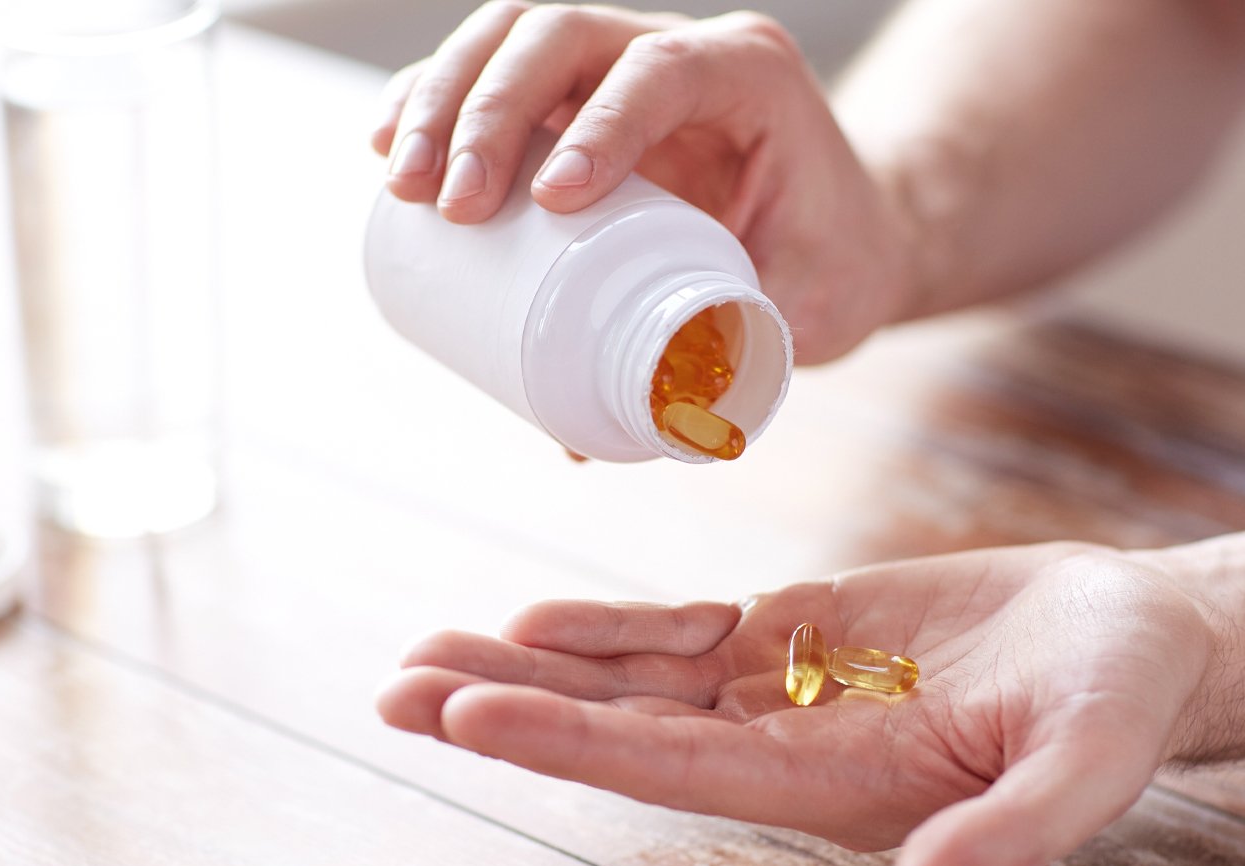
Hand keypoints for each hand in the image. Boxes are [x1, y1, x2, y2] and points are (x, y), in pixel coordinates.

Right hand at [368, 1, 917, 364]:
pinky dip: (439, 94)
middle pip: (564, 36)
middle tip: (451, 203)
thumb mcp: (807, 311)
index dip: (601, 124)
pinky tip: (392, 140)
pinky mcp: (585, 95)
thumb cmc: (836, 266)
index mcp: (752, 79)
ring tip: (402, 180)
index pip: (662, 72)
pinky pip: (499, 68)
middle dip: (491, 110)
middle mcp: (683, 51)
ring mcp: (626, 62)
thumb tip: (580, 445)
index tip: (549, 201)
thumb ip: (711, 372)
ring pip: (516, 37)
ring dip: (444, 96)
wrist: (852, 229)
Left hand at [377, 543, 1211, 865]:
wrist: (1128, 640)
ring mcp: (781, 689)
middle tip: (393, 690)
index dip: (568, 741)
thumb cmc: (1119, 703)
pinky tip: (537, 616)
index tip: (468, 713)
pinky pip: (680, 630)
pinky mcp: (796, 632)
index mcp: (832, 785)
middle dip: (507, 708)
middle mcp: (782, 746)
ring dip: (529, 663)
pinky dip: (606, 626)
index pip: (671, 769)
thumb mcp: (1089, 765)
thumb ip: (1010, 834)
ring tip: (424, 649)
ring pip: (629, 680)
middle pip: (618, 732)